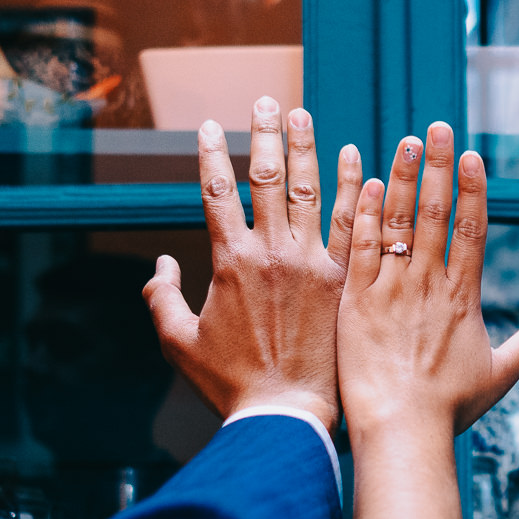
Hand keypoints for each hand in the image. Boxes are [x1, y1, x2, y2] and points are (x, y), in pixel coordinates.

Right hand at [143, 98, 362, 432]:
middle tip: (266, 101)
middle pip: (267, 179)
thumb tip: (161, 263)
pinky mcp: (344, 283)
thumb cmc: (230, 385)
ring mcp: (313, 266)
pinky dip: (354, 189)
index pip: (217, 192)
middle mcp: (272, 254)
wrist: (284, 416)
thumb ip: (162, 298)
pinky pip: (352, 226)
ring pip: (311, 193)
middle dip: (263, 135)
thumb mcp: (178, 342)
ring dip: (307, 149)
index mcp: (229, 262)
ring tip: (303, 114)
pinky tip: (357, 159)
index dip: (212, 154)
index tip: (211, 125)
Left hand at [336, 121, 518, 440]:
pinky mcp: (356, 302)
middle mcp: (429, 285)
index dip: (473, 189)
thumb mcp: (500, 373)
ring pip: (398, 222)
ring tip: (405, 141)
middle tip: (436, 126)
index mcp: (463, 298)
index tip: (471, 155)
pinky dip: (365, 215)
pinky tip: (364, 183)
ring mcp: (390, 290)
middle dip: (438, 166)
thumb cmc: (449, 409)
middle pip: (436, 213)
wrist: (401, 431)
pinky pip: (360, 249)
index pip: (473, 230)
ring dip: (401, 178)